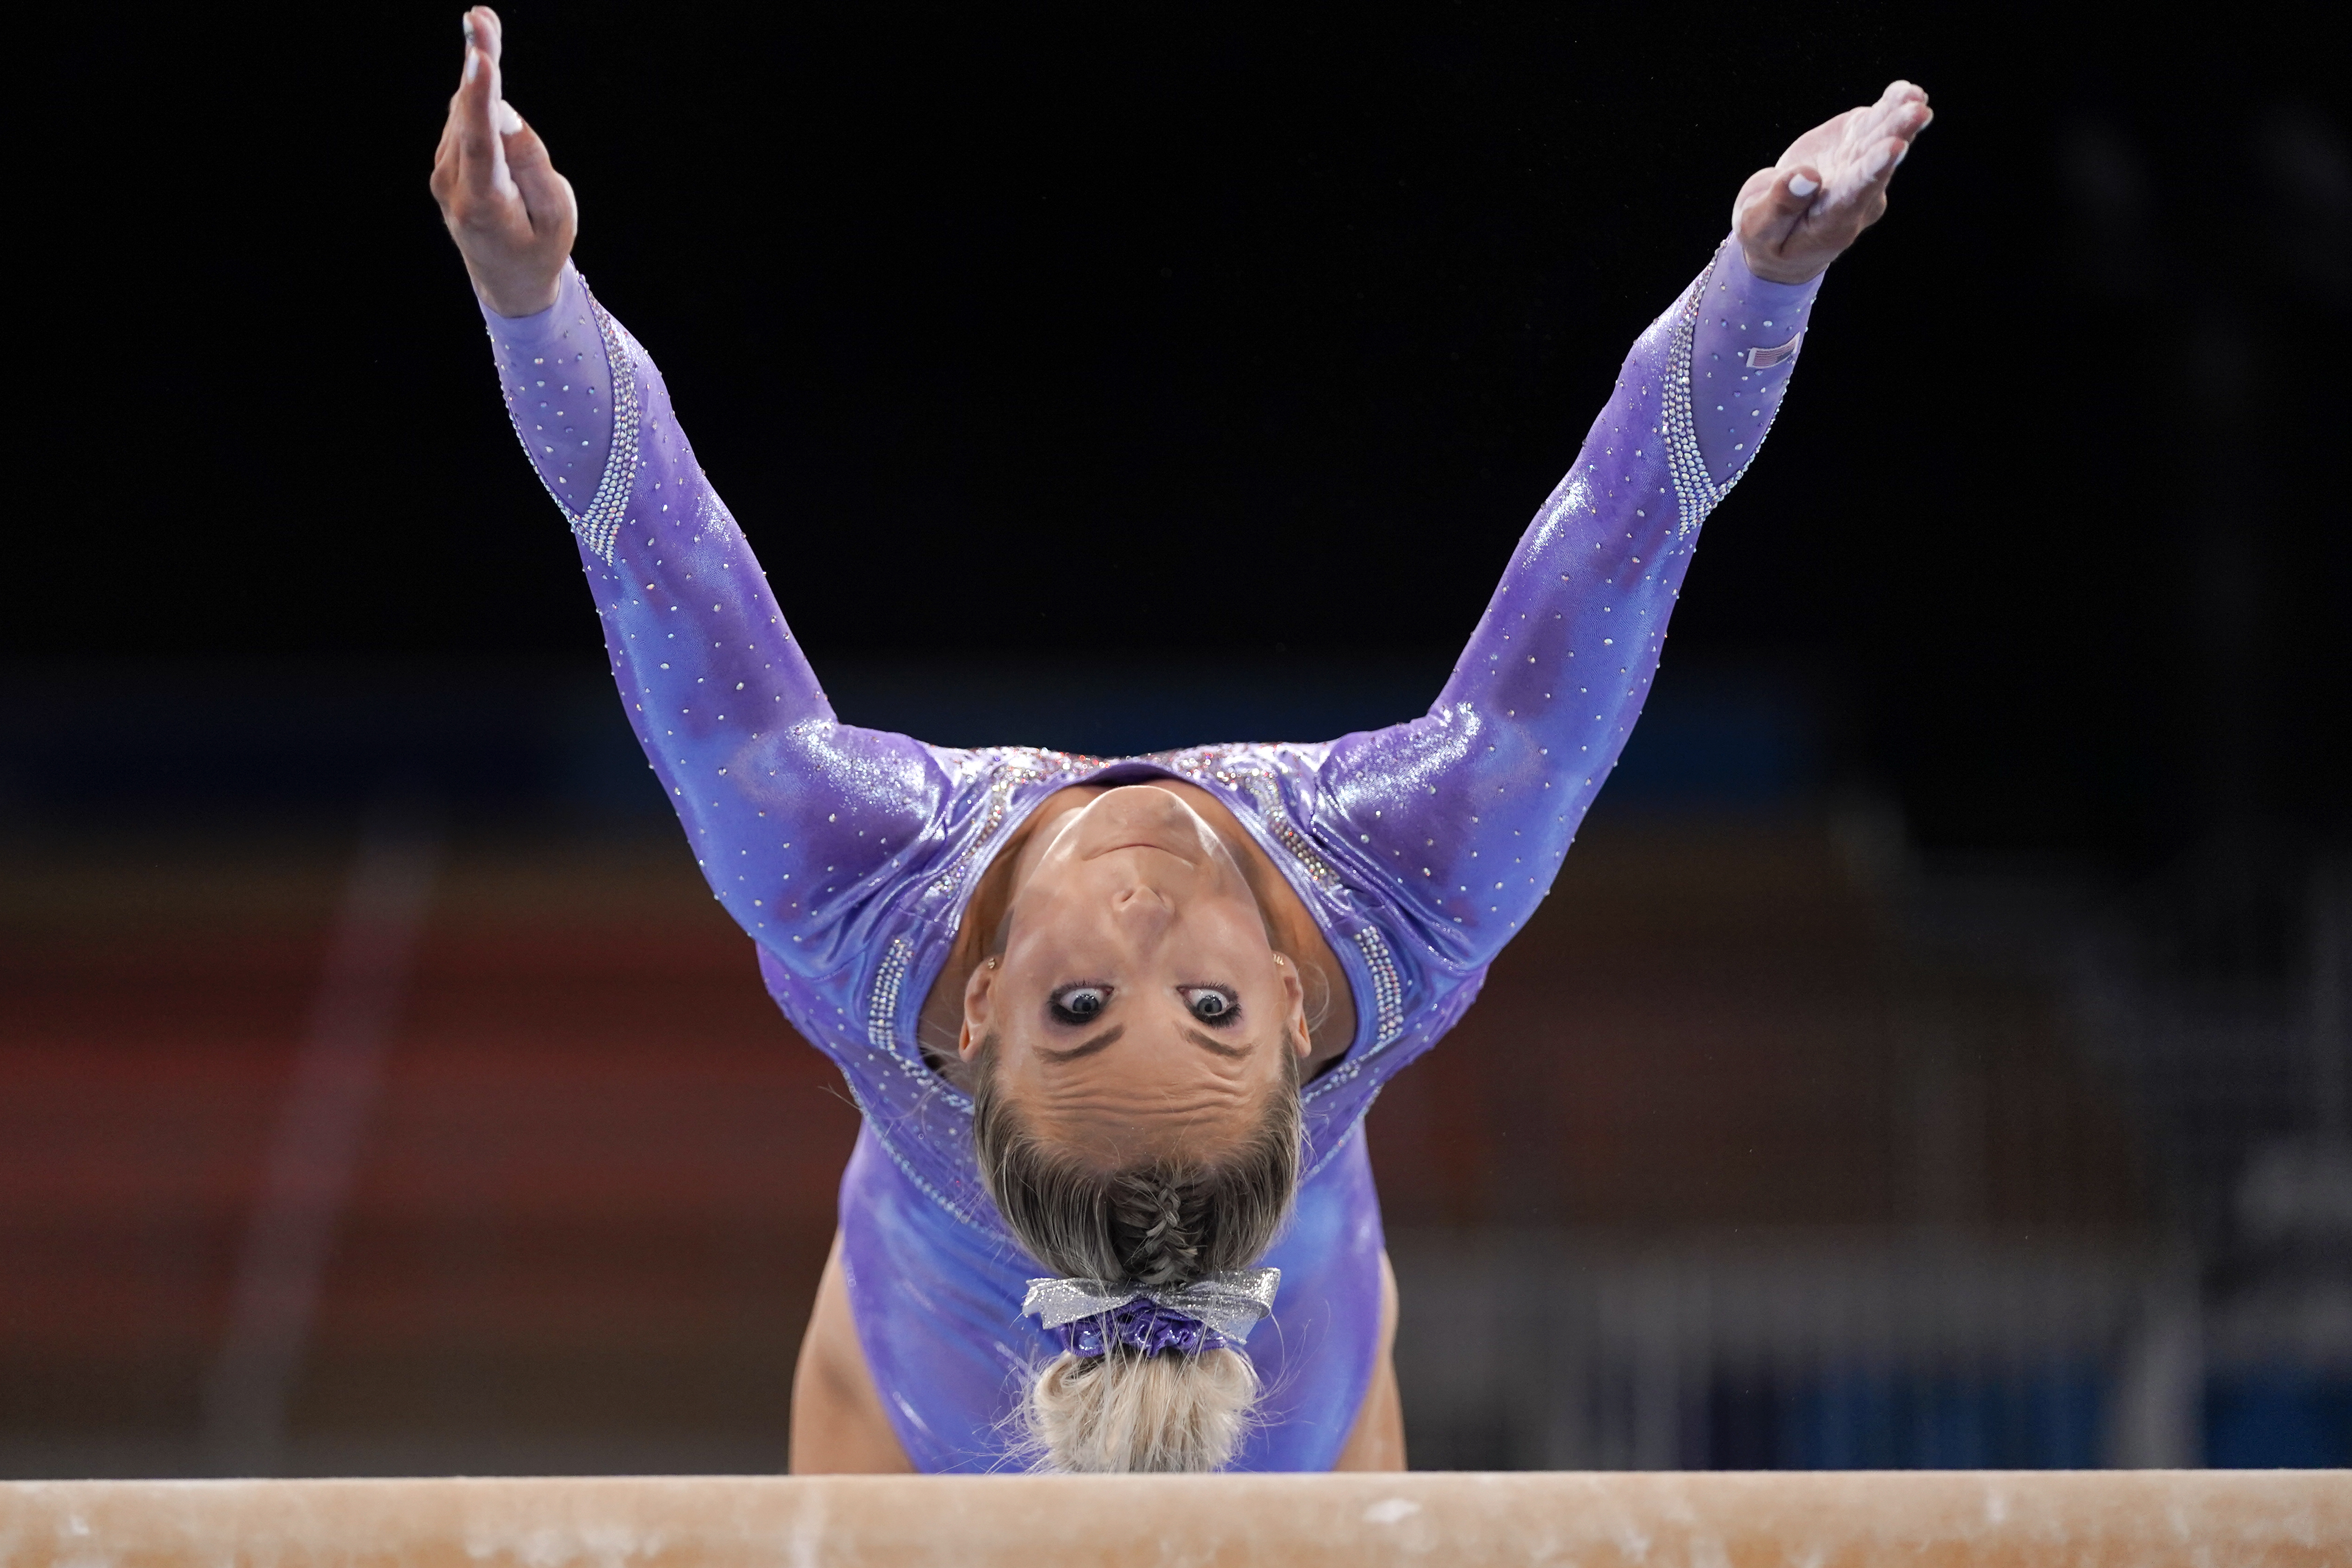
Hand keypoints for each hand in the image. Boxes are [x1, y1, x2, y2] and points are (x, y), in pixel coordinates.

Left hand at [428, 7, 575, 316]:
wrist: (507, 282)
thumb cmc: (542, 248)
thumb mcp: (558, 213)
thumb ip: (533, 162)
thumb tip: (504, 114)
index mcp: (486, 203)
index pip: (482, 141)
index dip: (482, 97)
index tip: (481, 59)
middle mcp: (453, 184)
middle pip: (468, 114)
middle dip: (477, 62)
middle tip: (480, 13)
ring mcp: (442, 173)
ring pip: (467, 115)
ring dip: (480, 79)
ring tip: (483, 26)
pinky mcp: (443, 163)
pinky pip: (464, 122)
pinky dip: (478, 101)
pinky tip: (485, 85)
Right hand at [1734, 81, 1931, 284]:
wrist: (1780, 230)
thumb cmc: (1767, 237)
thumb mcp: (1759, 229)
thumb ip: (1780, 206)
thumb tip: (1806, 176)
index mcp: (1831, 223)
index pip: (1856, 194)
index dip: (1874, 169)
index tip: (1894, 147)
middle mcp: (1856, 198)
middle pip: (1879, 164)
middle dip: (1897, 134)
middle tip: (1918, 111)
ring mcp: (1859, 170)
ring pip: (1881, 140)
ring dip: (1898, 116)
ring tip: (1914, 93)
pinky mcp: (1854, 148)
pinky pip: (1875, 128)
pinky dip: (1889, 108)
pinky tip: (1905, 91)